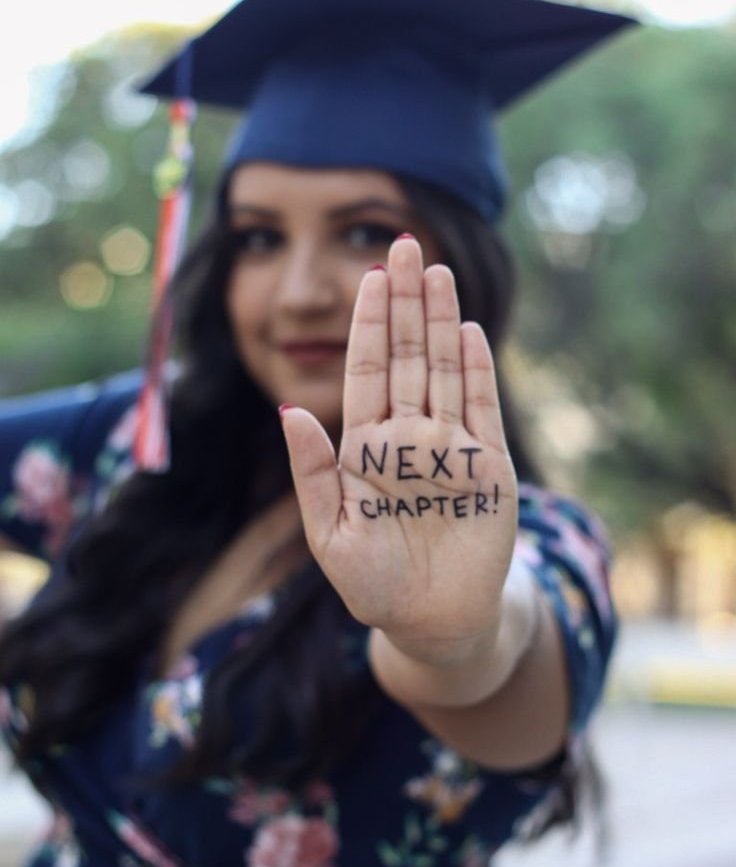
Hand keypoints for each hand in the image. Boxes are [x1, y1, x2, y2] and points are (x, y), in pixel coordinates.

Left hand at [280, 236, 517, 665]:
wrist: (432, 623)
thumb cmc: (374, 584)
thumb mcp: (331, 533)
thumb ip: (312, 473)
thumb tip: (287, 409)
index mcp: (366, 448)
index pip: (367, 371)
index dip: (368, 324)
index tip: (368, 276)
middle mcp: (409, 437)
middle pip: (407, 357)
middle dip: (404, 302)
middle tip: (404, 244)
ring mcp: (450, 448)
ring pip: (445, 371)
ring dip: (439, 321)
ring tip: (434, 270)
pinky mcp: (489, 469)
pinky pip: (481, 410)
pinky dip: (475, 372)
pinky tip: (466, 331)